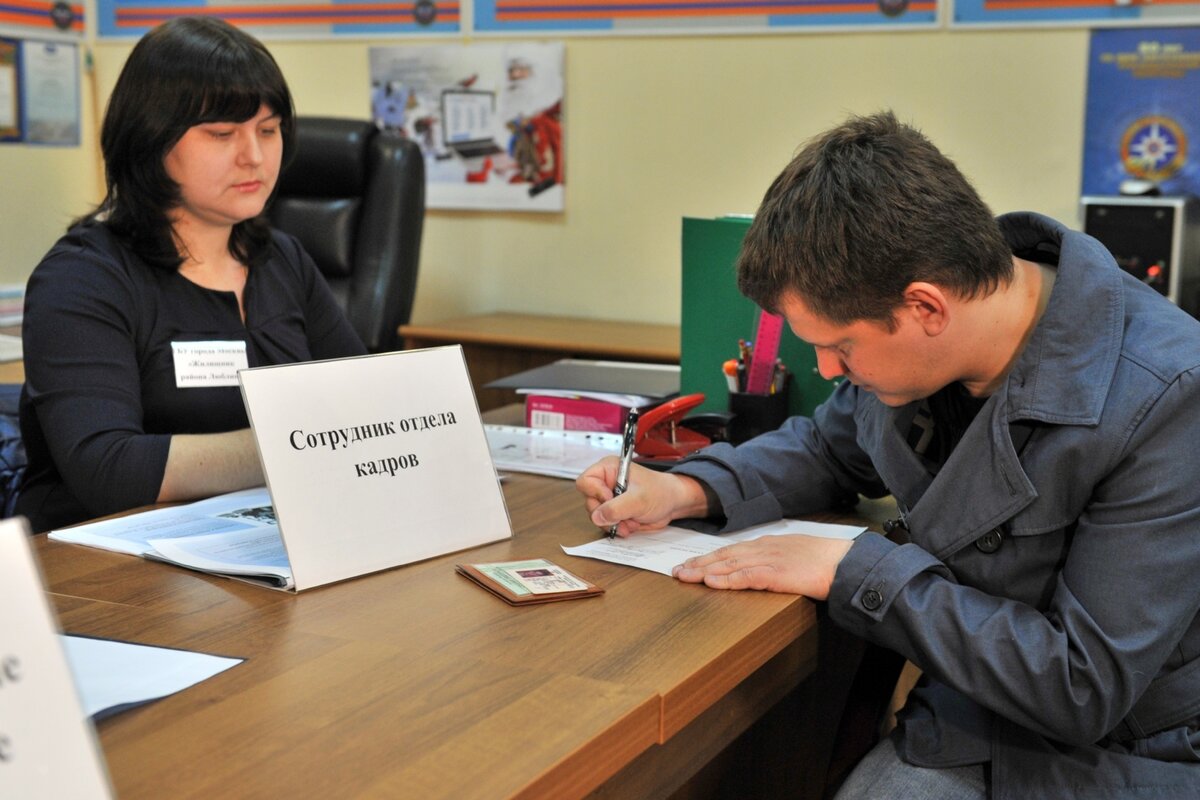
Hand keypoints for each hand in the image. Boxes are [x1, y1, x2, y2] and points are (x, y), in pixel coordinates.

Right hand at [575, 458, 709, 536]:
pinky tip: (631, 525)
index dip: (595, 493)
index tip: (610, 500)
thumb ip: (617, 507)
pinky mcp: (614, 512)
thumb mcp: (639, 499)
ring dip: (613, 524)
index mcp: (608, 469)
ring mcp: (609, 499)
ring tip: (630, 523)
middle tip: (622, 518)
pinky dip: (617, 528)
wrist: (673, 504)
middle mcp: (605, 483)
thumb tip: (597, 516)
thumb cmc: (660, 492)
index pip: (586, 481)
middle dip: (606, 515)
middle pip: (589, 502)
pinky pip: (606, 524)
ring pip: (596, 516)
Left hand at [671, 534, 853, 597]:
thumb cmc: (824, 562)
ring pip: (729, 564)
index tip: (691, 563)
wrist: (845, 563)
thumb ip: (775, 562)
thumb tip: (761, 571)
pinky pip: (745, 576)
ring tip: (685, 577)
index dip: (709, 557)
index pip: (731, 550)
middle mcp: (764, 549)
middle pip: (724, 555)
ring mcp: (769, 560)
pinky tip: (711, 581)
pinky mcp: (776, 573)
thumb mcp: (794, 557)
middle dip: (698, 563)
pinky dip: (726, 579)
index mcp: (768, 544)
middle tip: (677, 571)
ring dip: (704, 571)